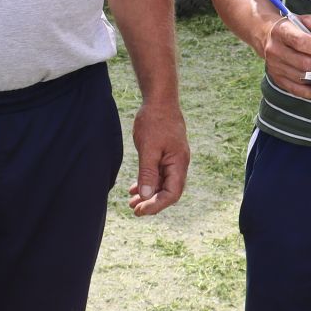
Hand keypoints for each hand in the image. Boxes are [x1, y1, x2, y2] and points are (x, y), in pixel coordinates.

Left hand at [127, 99, 189, 215]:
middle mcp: (179, 164)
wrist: (159, 99)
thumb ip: (148, 173)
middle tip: (134, 210)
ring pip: (162, 183)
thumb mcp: (148, 148)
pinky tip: (135, 188)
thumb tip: (147, 196)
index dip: (157, 205)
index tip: (140, 210)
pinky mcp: (165, 154)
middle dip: (152, 202)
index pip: (172, 193)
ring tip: (132, 202)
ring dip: (148, 194)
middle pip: (168, 191)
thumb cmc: (155, 121)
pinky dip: (148, 182)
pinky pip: (158, 174)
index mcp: (178, 163)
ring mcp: (172, 159)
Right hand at [261, 13, 310, 100]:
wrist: (268, 34)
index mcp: (282, 30)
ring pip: (300, 77)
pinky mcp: (277, 78)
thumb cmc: (295, 28)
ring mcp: (274, 66)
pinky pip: (297, 90)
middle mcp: (275, 49)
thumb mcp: (310, 21)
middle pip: (301, 62)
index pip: (300, 41)